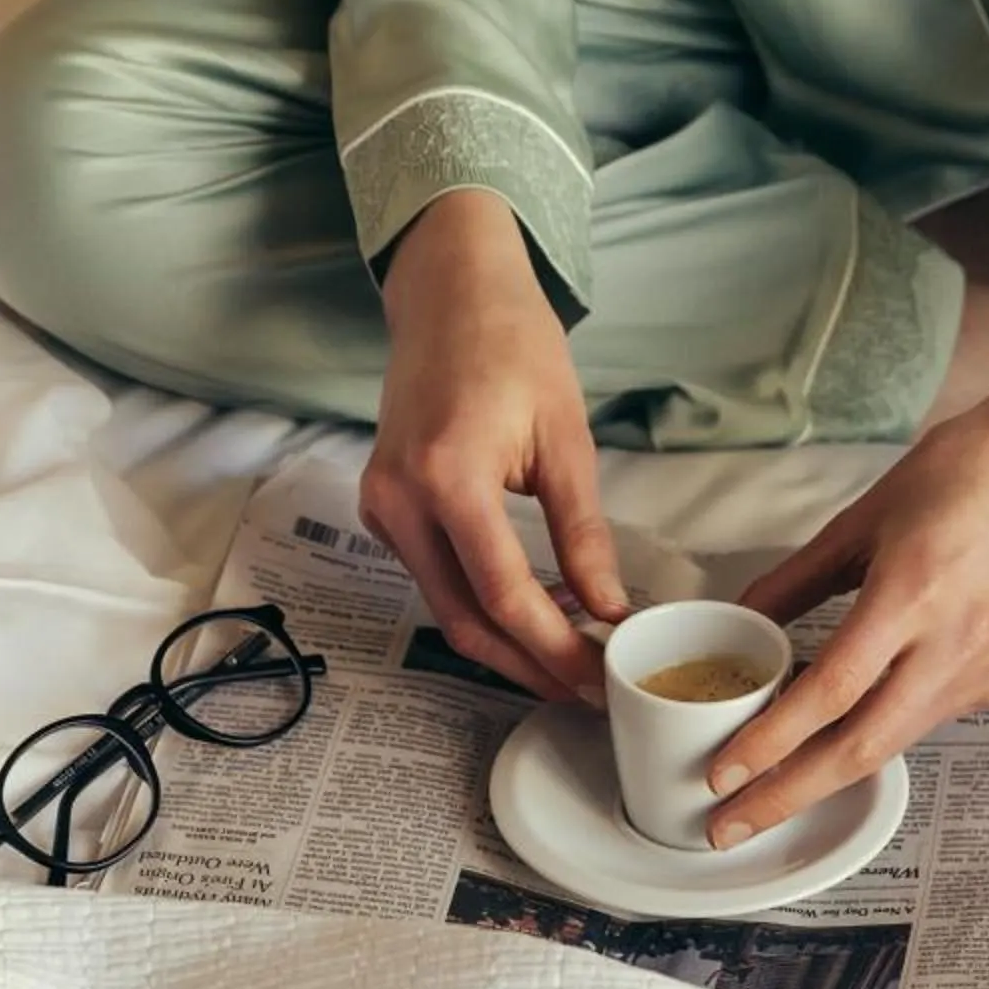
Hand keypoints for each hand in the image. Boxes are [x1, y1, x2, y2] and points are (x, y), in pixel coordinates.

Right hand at [362, 189, 629, 708]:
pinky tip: (535, 610)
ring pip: (443, 605)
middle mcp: (399, 500)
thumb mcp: (566, 437)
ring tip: (571, 662)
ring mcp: (380, 506)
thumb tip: (608, 610)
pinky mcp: (380, 506)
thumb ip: (583, 531)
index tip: (600, 679)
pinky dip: (480, 603)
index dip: (555, 648)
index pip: (503, 593)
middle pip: (463, 619)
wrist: (451, 294)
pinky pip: (431, 574)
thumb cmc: (516, 347)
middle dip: (528, 667)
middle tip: (587, 694)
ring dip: (506, 642)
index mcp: (448, 476)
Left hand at [713, 341, 988, 841]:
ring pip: (894, 741)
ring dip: (828, 769)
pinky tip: (840, 728)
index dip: (771, 742)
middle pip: (862, 746)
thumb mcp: (860, 521)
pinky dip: (875, 729)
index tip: (720, 774)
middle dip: (789, 795)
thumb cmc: (958, 476)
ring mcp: (984, 668)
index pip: (831, 692)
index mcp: (912, 593)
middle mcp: (953, 643)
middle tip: (728, 825)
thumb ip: (795, 581)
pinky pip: (924, 719)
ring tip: (768, 782)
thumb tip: (740, 622)